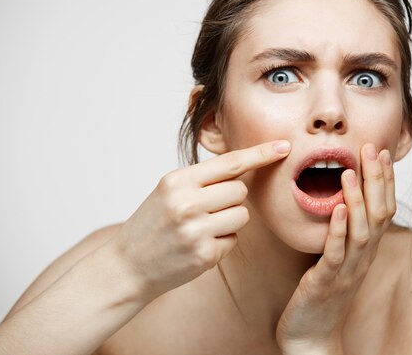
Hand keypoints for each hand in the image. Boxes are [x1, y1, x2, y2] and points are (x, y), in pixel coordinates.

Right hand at [106, 140, 290, 300]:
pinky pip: (233, 241)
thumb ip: (203, 178)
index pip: (230, 163)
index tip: (284, 146)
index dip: (260, 154)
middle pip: (240, 191)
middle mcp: (187, 203)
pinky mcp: (204, 255)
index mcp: (178, 181)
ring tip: (201, 229)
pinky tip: (198, 246)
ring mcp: (196, 231)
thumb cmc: (153, 224)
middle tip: (207, 209)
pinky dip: (221, 243)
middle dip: (232, 199)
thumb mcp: (169, 191)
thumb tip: (245, 165)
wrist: (126, 266)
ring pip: (242, 216)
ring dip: (229, 222)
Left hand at [276, 143, 395, 353]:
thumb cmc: (321, 295)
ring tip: (350, 171)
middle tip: (371, 149)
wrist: (311, 337)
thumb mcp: (338, 259)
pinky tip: (336, 208)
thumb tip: (343, 203)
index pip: (383, 209)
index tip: (381, 151)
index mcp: (365, 250)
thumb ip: (344, 233)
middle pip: (378, 213)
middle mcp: (363, 258)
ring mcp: (347, 270)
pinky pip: (336, 253)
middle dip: (376, 179)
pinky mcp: (326, 283)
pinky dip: (338, 229)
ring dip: (357, 199)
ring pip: (361, 230)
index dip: (384, 180)